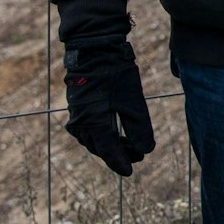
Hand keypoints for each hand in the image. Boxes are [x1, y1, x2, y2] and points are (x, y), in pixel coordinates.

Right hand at [63, 43, 154, 175]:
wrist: (95, 50)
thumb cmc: (115, 75)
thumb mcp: (132, 102)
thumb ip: (139, 128)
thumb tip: (146, 151)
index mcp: (92, 123)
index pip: (108, 150)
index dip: (120, 162)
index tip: (130, 172)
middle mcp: (80, 123)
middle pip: (100, 147)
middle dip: (118, 154)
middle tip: (137, 158)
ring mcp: (77, 116)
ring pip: (94, 140)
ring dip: (111, 145)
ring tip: (131, 148)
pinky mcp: (78, 109)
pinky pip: (90, 130)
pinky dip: (104, 135)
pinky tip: (116, 135)